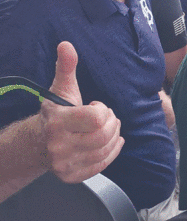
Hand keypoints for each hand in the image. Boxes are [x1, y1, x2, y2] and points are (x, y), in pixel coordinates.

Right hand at [40, 41, 123, 182]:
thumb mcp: (61, 88)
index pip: (95, 118)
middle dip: (112, 122)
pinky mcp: (71, 176)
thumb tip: (67, 44)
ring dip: (114, 136)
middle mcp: (59, 145)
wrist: (37, 142)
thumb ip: (67, 66)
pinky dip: (113, 152)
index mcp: (57, 122)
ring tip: (109, 127)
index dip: (102, 109)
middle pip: (103, 135)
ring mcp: (65, 163)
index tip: (96, 105)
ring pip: (104, 150)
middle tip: (108, 117)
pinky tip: (113, 142)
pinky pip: (102, 165)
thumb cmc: (55, 112)